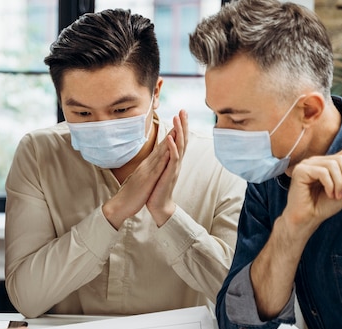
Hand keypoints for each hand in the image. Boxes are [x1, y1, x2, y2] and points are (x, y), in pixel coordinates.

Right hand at [102, 133, 169, 228]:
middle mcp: (147, 164)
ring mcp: (147, 171)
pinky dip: (164, 158)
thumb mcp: (141, 178)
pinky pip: (157, 167)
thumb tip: (151, 165)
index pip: (160, 148)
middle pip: (162, 145)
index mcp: (147, 165)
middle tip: (180, 118)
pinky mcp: (147, 179)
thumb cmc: (131, 193)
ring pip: (160, 153)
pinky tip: (170, 151)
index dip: (169, 136)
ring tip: (178, 128)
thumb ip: (146, 170)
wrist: (120, 205)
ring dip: (170, 140)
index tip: (178, 126)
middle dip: (172, 132)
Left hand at [146, 110, 187, 225]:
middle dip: (183, 124)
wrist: (158, 205)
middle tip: (183, 110)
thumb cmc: (157, 187)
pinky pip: (173, 159)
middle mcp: (176, 162)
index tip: (181, 112)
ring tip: (178, 118)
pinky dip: (172, 148)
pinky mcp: (170, 174)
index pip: (178, 139)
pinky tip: (171, 139)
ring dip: (179, 131)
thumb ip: (164, 158)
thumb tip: (163, 146)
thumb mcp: (160, 169)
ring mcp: (174, 167)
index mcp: (173, 159)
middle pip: (182, 139)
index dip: (180, 126)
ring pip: (180, 146)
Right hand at [282, 149, 341, 233]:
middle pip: (340, 158)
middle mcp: (315, 162)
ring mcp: (306, 165)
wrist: (308, 218)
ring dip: (339, 183)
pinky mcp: (300, 171)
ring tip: (337, 195)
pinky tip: (329, 194)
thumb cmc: (324, 206)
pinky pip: (322, 172)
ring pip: (332, 165)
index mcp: (324, 164)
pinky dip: (330, 184)